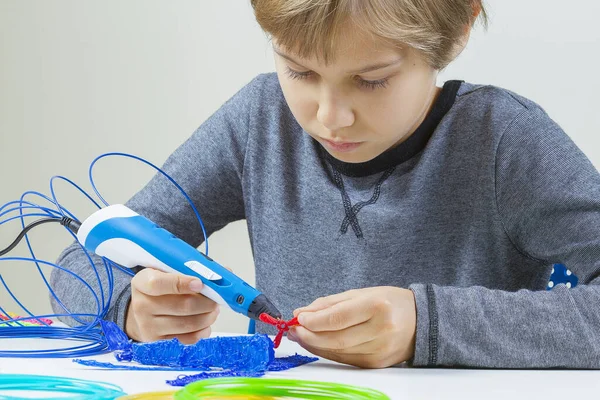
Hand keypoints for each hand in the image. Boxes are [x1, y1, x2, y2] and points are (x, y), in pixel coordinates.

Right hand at [125, 268, 219, 343]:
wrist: (142, 311)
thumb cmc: (161, 288)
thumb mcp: (167, 272)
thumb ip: (192, 269)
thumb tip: (224, 273)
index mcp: (142, 282)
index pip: (158, 283)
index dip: (182, 283)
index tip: (200, 283)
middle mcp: (142, 305)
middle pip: (182, 305)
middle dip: (206, 302)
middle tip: (216, 298)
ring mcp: (149, 326)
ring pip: (188, 323)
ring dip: (208, 316)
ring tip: (213, 309)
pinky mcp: (159, 341)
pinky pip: (187, 339)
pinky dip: (202, 331)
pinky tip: (206, 323)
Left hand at [288, 287, 415, 368]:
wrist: (422, 321)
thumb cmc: (390, 302)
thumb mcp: (362, 293)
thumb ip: (330, 303)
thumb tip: (302, 313)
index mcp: (378, 307)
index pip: (338, 318)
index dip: (314, 321)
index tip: (298, 318)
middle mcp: (381, 330)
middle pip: (336, 339)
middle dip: (309, 336)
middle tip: (293, 329)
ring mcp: (380, 350)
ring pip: (338, 352)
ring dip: (314, 345)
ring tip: (300, 336)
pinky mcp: (377, 364)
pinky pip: (345, 360)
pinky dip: (327, 352)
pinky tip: (317, 344)